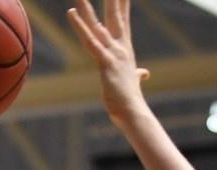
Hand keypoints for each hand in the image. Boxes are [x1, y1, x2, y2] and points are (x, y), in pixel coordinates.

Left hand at [66, 0, 149, 121]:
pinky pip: (90, 41)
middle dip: (112, 0)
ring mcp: (113, 54)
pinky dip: (80, 27)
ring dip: (87, 9)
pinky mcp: (105, 62)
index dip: (122, 5)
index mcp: (125, 50)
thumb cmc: (130, 98)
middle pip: (114, 17)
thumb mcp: (133, 81)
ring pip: (98, 26)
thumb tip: (144, 73)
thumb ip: (138, 74)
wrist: (132, 111)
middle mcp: (120, 48)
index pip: (123, 21)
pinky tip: (72, 14)